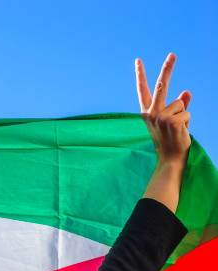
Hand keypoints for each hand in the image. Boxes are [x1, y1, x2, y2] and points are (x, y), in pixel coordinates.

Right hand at [136, 53, 191, 167]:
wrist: (170, 159)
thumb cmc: (171, 141)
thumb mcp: (173, 121)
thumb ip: (179, 105)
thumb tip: (187, 91)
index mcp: (148, 113)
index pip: (143, 91)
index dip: (141, 75)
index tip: (138, 60)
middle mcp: (151, 113)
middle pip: (161, 86)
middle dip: (167, 69)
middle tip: (173, 54)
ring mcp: (160, 117)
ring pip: (180, 104)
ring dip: (183, 116)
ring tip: (176, 130)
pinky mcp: (171, 121)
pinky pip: (186, 113)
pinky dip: (187, 122)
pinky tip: (180, 133)